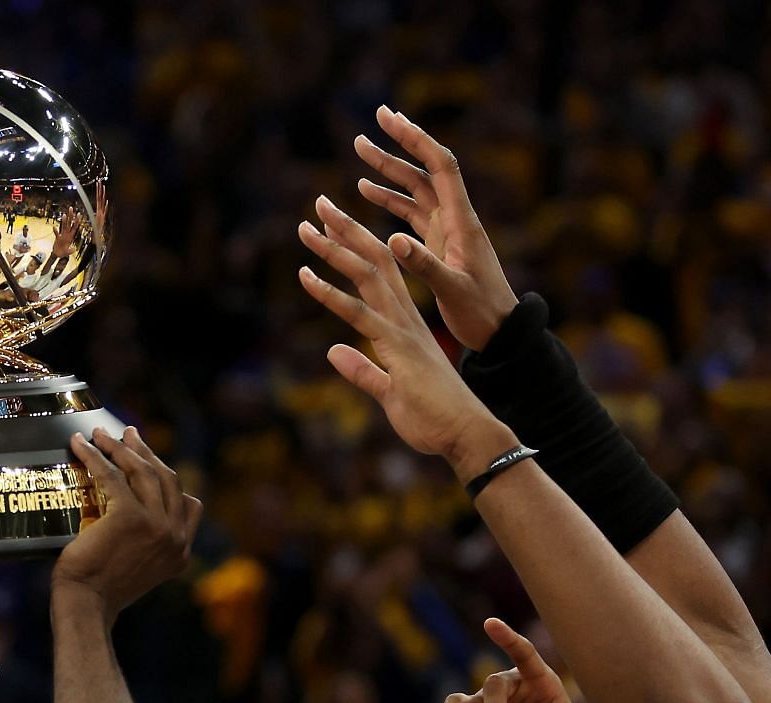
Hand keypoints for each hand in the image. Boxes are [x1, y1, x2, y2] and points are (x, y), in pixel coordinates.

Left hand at [51, 427, 202, 614]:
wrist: (85, 605)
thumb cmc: (100, 590)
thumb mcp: (139, 568)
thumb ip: (148, 543)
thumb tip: (136, 512)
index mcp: (181, 552)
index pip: (188, 504)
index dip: (169, 476)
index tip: (150, 460)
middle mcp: (175, 537)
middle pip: (166, 479)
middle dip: (146, 452)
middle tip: (128, 434)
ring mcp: (156, 525)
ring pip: (141, 471)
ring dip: (120, 448)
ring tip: (101, 434)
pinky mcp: (129, 516)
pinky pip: (110, 475)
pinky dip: (94, 456)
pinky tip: (80, 445)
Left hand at [298, 196, 520, 481]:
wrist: (465, 432)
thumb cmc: (433, 416)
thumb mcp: (387, 390)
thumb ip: (362, 370)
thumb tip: (335, 353)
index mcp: (403, 323)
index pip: (377, 274)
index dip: (355, 247)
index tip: (331, 225)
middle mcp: (403, 317)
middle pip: (372, 261)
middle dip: (345, 230)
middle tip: (319, 203)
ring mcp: (400, 329)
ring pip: (366, 276)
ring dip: (333, 249)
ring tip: (307, 226)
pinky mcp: (396, 347)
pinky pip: (358, 314)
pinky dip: (330, 293)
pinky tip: (306, 275)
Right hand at [354, 105, 518, 351]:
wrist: (499, 329)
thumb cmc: (481, 312)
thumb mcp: (453, 291)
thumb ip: (424, 265)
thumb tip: (393, 240)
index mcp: (462, 221)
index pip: (441, 167)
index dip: (417, 140)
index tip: (392, 120)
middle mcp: (455, 217)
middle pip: (425, 169)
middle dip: (400, 143)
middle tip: (374, 119)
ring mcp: (446, 229)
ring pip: (415, 187)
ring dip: (389, 168)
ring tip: (361, 149)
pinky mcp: (437, 243)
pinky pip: (410, 211)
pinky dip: (388, 198)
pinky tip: (365, 191)